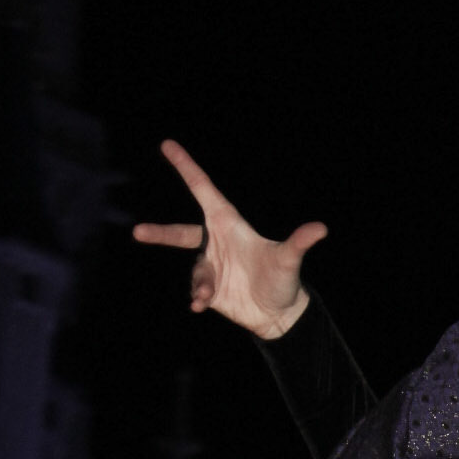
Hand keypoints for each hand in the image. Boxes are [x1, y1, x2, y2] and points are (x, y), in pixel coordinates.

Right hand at [132, 139, 326, 340]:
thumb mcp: (289, 260)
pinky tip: (199, 304)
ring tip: (204, 295)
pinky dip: (197, 295)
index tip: (167, 145)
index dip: (186, 167)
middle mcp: (216, 241)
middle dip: (160, 233)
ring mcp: (211, 265)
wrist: (278, 313)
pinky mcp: (209, 288)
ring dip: (199, 281)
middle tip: (137, 232)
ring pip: (194, 269)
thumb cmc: (283, 280)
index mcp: (229, 224)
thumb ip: (298, 243)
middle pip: (181, 233)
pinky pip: (196, 288)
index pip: (203, 190)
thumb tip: (321, 229)